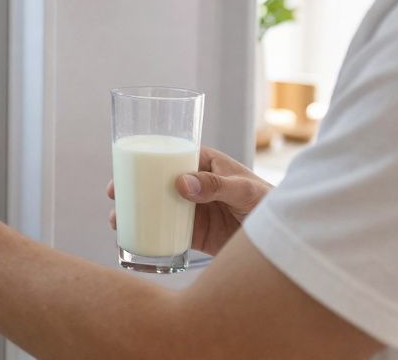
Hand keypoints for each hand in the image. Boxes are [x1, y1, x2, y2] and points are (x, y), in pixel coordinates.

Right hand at [107, 146, 270, 255]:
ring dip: (134, 211)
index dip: (144, 158)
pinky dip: (147, 234)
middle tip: (113, 195)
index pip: (170, 154)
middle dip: (131, 186)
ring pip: (156, 206)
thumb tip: (181, 183)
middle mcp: (195, 185)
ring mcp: (193, 209)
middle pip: (156, 181)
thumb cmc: (269, 204)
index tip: (125, 167)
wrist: (285, 243)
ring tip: (117, 222)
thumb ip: (216, 185)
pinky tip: (132, 240)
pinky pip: (166, 231)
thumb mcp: (244, 190)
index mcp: (205, 164)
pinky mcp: (195, 234)